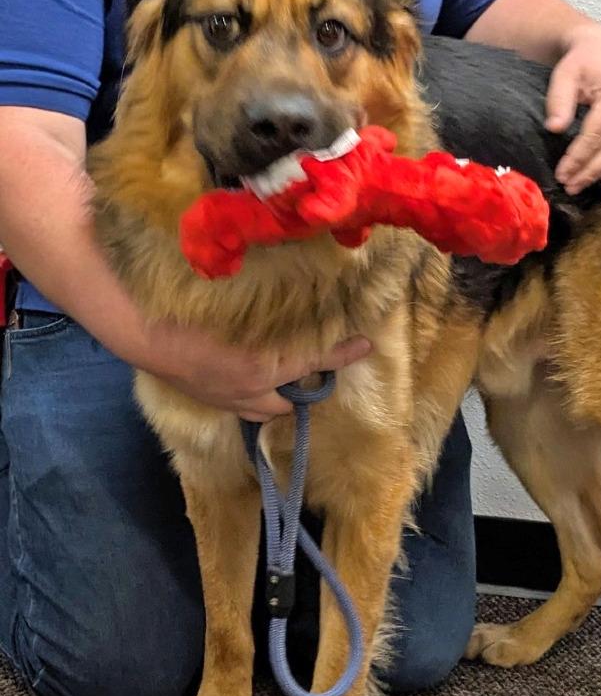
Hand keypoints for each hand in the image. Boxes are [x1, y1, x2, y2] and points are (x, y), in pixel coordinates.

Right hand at [138, 320, 371, 422]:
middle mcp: (250, 392)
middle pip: (289, 404)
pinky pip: (238, 407)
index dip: (343, 354)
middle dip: (301, 392)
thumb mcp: (236, 302)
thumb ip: (271, 305)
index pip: (316, 361)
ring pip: (263, 411)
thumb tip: (297, 284)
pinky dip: (248, 397)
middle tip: (306, 370)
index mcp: (263, 368)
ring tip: (277, 378)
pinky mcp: (207, 400)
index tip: (366, 344)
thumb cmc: (187, 309)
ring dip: (275, 399)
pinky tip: (242, 377)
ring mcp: (226, 401)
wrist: (139, 330)